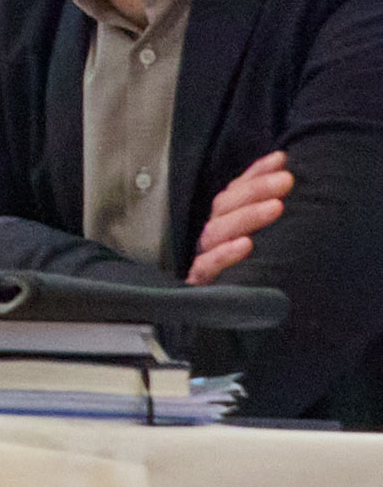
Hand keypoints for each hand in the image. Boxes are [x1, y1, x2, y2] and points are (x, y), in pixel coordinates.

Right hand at [189, 150, 291, 282]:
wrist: (222, 325)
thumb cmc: (245, 279)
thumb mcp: (252, 245)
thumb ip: (258, 217)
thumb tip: (281, 176)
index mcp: (223, 224)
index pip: (234, 191)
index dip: (255, 174)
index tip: (281, 160)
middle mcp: (212, 237)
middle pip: (225, 206)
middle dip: (256, 190)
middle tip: (286, 181)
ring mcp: (205, 259)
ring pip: (219, 230)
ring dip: (248, 216)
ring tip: (276, 207)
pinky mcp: (202, 284)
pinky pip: (210, 266)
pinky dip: (227, 255)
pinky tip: (246, 245)